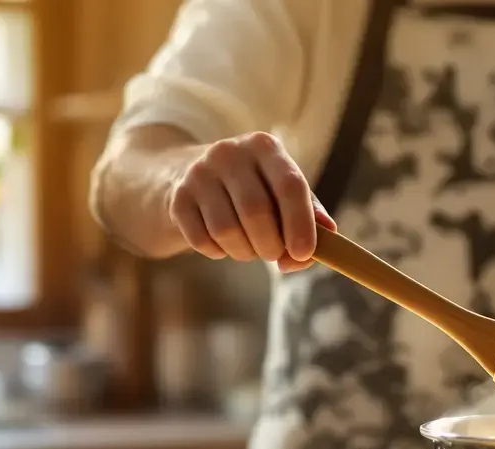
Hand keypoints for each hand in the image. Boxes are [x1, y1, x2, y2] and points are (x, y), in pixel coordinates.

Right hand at [167, 131, 336, 272]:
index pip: (290, 186)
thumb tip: (317, 247)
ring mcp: (198, 173)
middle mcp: (229, 152)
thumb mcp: (281, 190)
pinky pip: (202, 241)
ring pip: (227, 230)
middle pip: (257, 212)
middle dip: (271, 245)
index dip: (300, 224)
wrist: (185, 175)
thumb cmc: (250, 188)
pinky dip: (219, 253)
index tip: (304, 254)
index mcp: (265, 147)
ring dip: (244, 252)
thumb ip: (308, 216)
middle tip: (273, 255)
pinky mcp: (176, 197)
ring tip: (249, 248)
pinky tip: (223, 243)